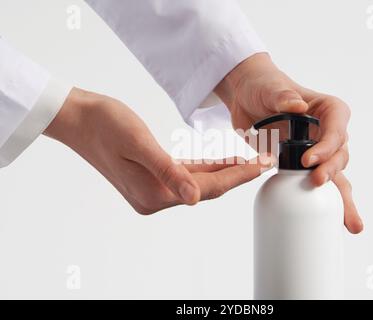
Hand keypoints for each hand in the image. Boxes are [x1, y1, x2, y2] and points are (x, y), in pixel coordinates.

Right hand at [44, 88, 273, 214]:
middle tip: (263, 161)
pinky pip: (185, 176)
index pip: (207, 188)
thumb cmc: (106, 125)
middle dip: (236, 175)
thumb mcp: (140, 144)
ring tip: (248, 160)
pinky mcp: (150, 178)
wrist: (78, 119)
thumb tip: (194, 198)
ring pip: (198, 182)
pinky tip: (219, 161)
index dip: (238, 176)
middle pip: (206, 188)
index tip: (262, 165)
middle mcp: (154, 197)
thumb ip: (169, 172)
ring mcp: (152, 190)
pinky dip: (204, 169)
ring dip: (222, 172)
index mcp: (154, 192)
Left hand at [215, 53, 362, 233]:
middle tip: (316, 182)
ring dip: (342, 197)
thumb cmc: (263, 86)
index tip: (307, 160)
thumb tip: (298, 107)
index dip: (326, 146)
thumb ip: (283, 96)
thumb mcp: (270, 87)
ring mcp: (318, 149)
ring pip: (335, 174)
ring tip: (349, 222)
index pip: (336, 128)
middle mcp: (328, 131)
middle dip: (332, 171)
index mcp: (328, 109)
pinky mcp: (304, 163)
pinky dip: (326, 201)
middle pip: (339, 154)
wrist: (248, 97)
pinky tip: (336, 221)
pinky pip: (318, 181)